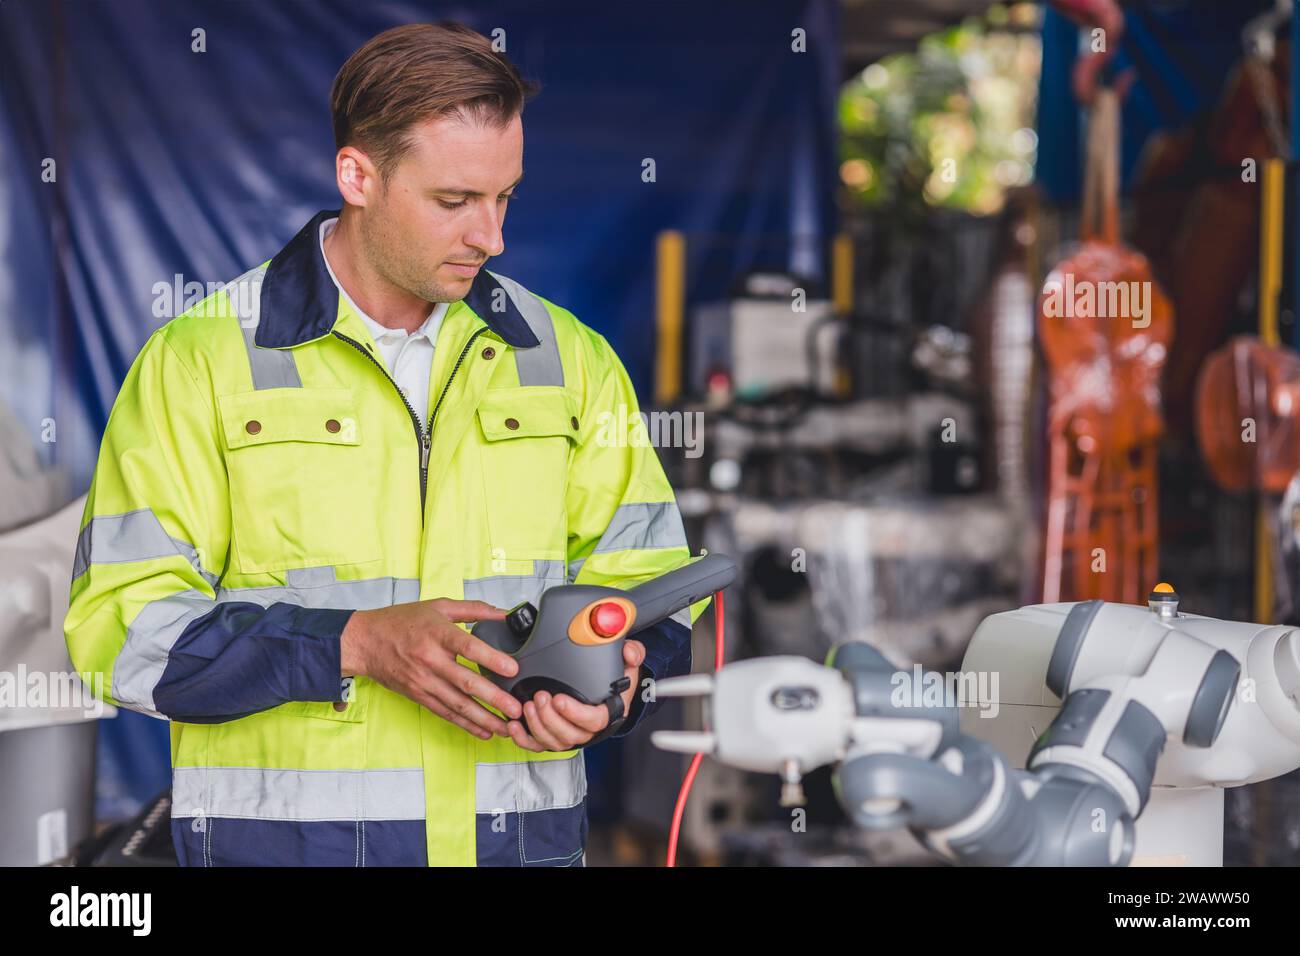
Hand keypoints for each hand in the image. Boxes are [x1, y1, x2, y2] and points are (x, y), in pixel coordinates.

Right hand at [340, 598, 522, 739]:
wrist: (365, 642)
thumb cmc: (403, 622)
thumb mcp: (438, 606)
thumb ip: (474, 610)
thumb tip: (506, 615)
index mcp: (437, 633)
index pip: (467, 647)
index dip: (491, 658)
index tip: (513, 669)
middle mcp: (430, 660)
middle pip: (465, 682)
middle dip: (493, 699)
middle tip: (516, 709)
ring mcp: (423, 681)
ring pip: (457, 704)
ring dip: (484, 718)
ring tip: (507, 728)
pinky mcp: (418, 696)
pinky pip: (445, 713)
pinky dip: (465, 724)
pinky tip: (484, 731)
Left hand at [506, 639, 646, 751]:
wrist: (609, 689)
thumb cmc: (616, 677)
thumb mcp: (628, 661)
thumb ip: (632, 653)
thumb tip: (629, 654)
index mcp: (608, 713)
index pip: (594, 721)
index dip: (575, 714)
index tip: (559, 699)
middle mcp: (589, 730)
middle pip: (570, 735)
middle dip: (550, 718)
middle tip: (540, 696)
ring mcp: (571, 735)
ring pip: (553, 742)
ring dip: (537, 726)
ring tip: (527, 705)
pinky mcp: (554, 737)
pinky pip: (538, 746)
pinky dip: (524, 739)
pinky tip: (515, 725)